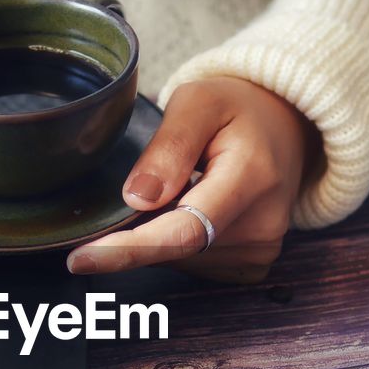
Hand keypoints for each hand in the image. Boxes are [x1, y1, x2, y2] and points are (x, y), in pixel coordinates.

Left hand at [66, 76, 320, 280]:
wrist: (286, 128)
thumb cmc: (238, 109)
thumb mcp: (199, 102)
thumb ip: (169, 146)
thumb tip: (136, 198)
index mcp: (252, 178)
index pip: (184, 231)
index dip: (130, 250)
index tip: (82, 260)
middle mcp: (262, 225)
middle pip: (174, 247)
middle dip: (139, 228)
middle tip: (146, 182)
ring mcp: (260, 250)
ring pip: (179, 258)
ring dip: (161, 231)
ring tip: (186, 185)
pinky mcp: (252, 265)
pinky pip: (193, 263)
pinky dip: (178, 241)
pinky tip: (193, 207)